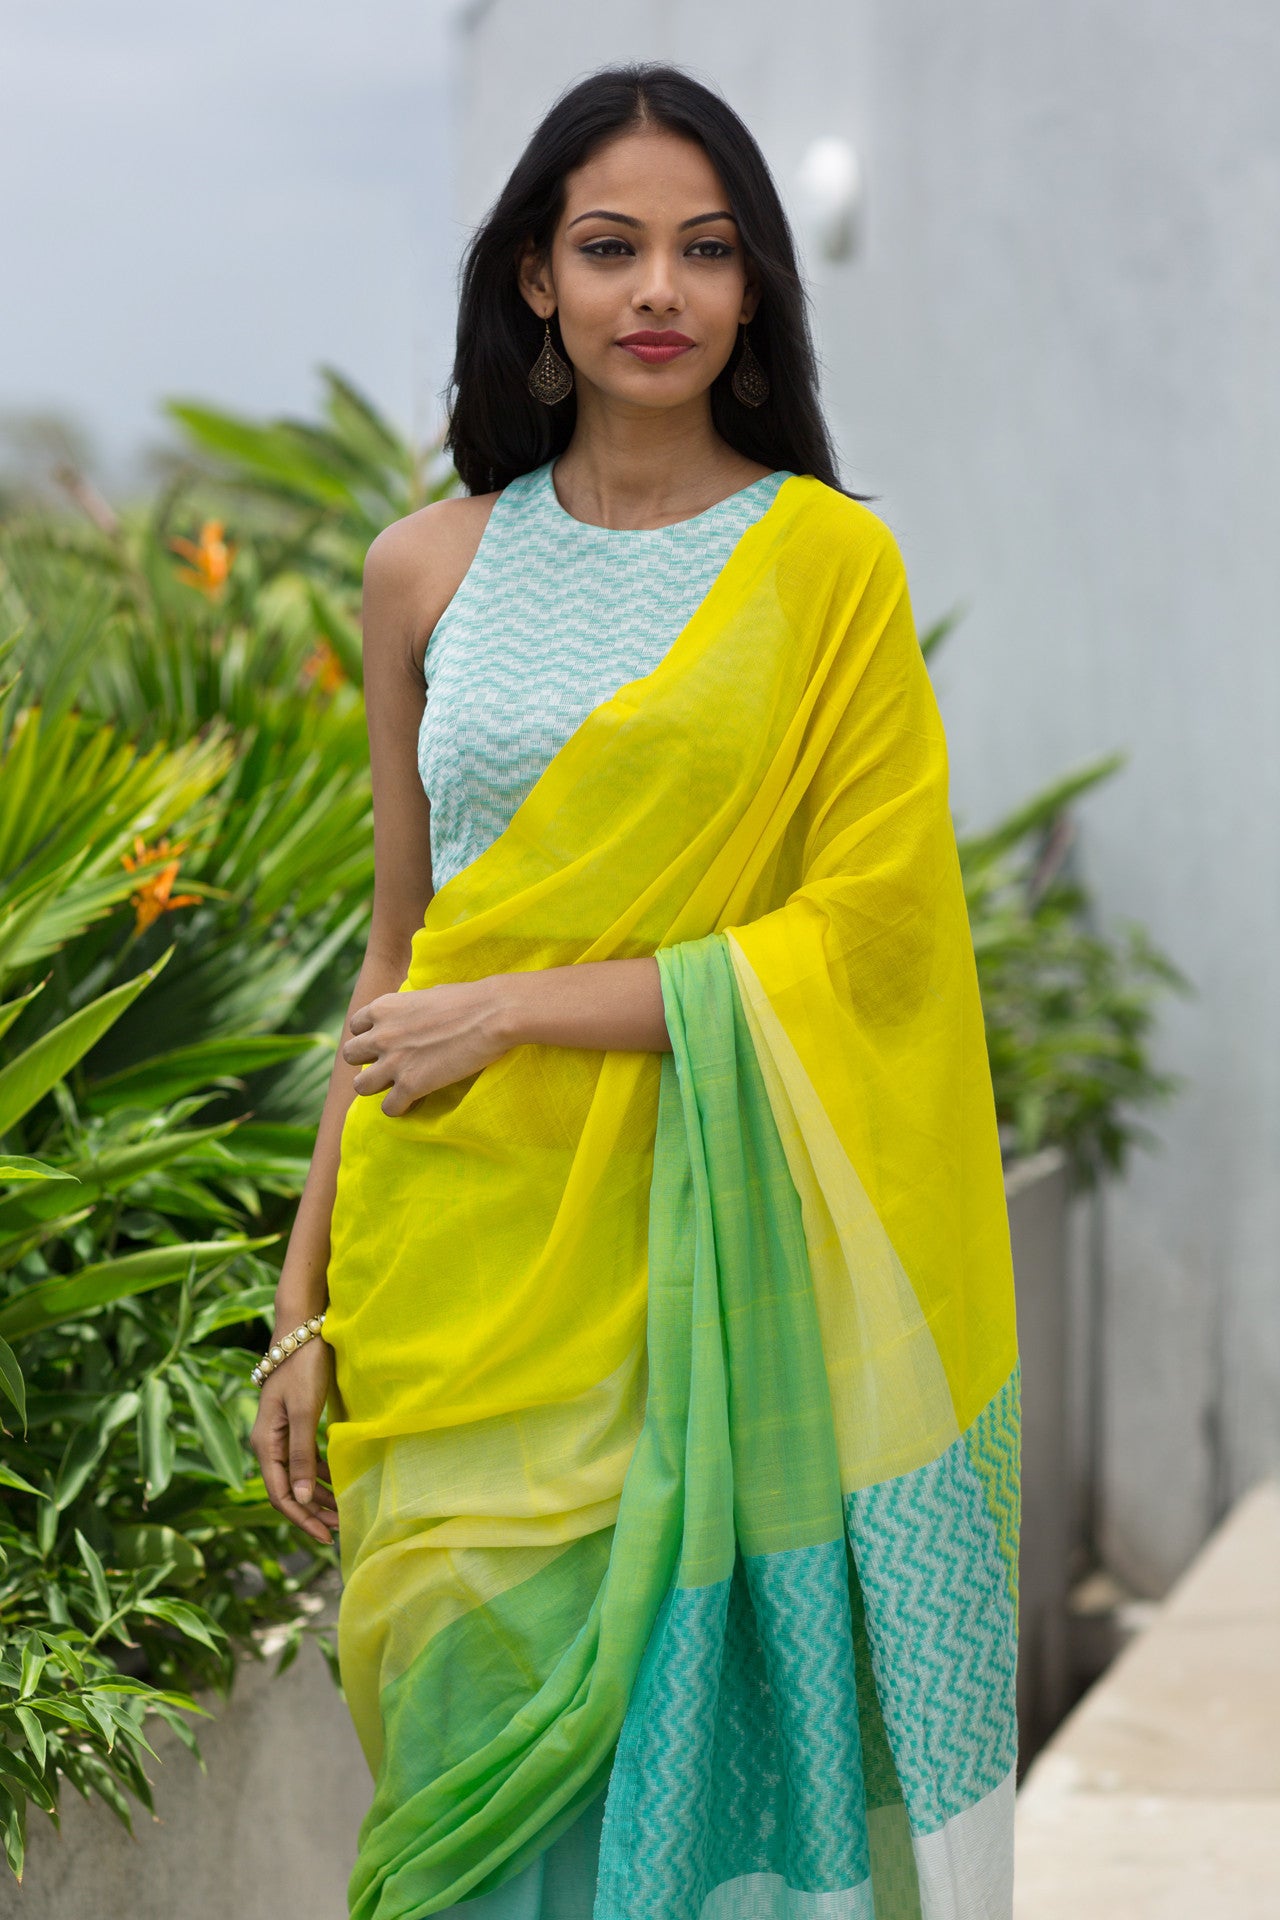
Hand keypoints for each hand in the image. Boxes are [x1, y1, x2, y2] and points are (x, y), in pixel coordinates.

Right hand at [250, 1337, 338, 1545]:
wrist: (301, 1330)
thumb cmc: (303, 1368)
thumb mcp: (305, 1412)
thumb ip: (301, 1454)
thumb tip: (299, 1497)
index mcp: (265, 1443)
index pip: (280, 1494)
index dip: (302, 1519)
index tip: (326, 1536)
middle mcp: (267, 1443)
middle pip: (287, 1489)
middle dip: (312, 1513)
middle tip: (340, 1530)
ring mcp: (279, 1433)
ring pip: (297, 1476)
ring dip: (318, 1496)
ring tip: (342, 1512)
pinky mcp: (293, 1423)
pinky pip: (303, 1459)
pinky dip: (319, 1474)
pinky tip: (337, 1481)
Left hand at [341, 980, 514, 1115]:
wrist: (492, 1015)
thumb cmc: (470, 1000)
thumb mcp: (428, 993)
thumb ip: (410, 1008)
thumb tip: (415, 1013)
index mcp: (383, 1007)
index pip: (355, 1027)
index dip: (369, 1036)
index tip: (386, 1043)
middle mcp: (380, 1035)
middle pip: (350, 1056)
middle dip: (367, 1061)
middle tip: (389, 1066)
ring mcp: (393, 1062)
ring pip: (360, 1086)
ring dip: (377, 1088)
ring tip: (397, 1087)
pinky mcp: (410, 1085)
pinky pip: (388, 1108)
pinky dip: (400, 1108)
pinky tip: (415, 1102)